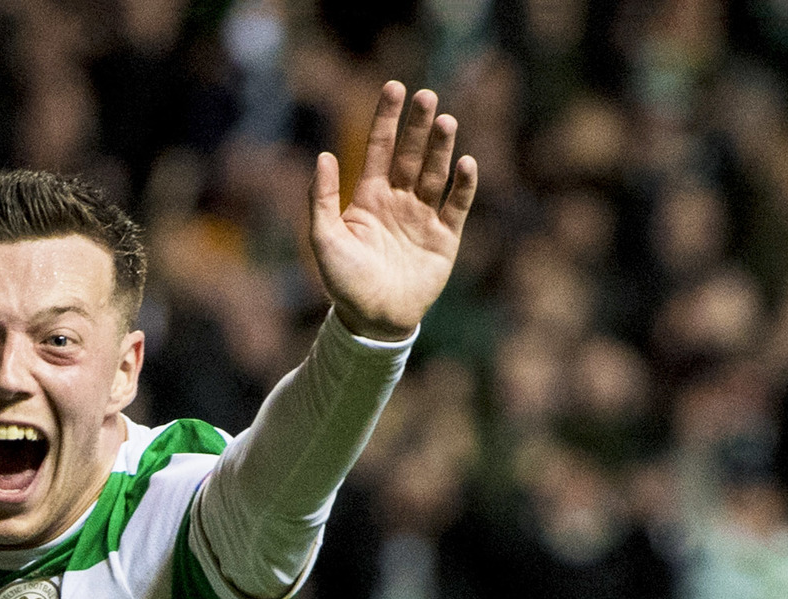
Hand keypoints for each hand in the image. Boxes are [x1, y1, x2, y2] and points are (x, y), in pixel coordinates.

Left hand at [309, 82, 477, 341]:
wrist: (373, 321)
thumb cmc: (344, 283)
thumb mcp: (325, 240)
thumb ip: (322, 198)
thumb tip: (324, 155)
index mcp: (370, 197)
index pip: (380, 148)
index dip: (387, 119)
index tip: (395, 87)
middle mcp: (399, 201)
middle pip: (411, 154)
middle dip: (417, 125)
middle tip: (426, 96)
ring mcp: (424, 217)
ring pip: (434, 173)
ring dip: (441, 148)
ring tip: (446, 121)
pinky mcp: (445, 238)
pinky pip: (457, 205)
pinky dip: (462, 186)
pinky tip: (465, 164)